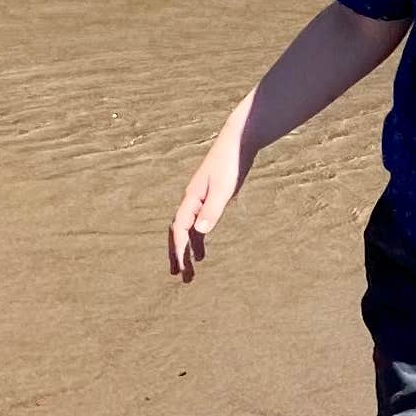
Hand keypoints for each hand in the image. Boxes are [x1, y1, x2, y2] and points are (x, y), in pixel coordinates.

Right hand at [169, 130, 246, 279]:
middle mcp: (192, 199)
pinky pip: (198, 221)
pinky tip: (202, 245)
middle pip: (179, 230)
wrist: (237, 141)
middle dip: (178, 252)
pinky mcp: (210, 195)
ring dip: (187, 247)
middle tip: (179, 274)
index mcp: (192, 198)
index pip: (180, 229)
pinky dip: (197, 236)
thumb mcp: (224, 188)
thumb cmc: (231, 163)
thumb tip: (198, 231)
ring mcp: (200, 197)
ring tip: (189, 267)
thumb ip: (212, 209)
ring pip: (188, 227)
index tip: (183, 268)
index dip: (180, 249)